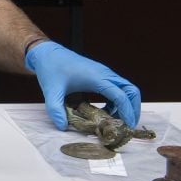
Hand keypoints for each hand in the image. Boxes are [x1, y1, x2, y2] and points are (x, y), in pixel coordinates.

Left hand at [25, 41, 140, 129]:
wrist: (47, 53)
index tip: (126, 127)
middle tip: (128, 126)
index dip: (126, 112)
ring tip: (117, 122)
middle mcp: (105, 74)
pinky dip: (118, 100)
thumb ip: (56, 109)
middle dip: (133, 109)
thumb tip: (63, 127)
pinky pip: (117, 88)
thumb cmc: (51, 68)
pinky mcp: (101, 75)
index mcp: (97, 77)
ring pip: (126, 89)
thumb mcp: (51, 90)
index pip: (121, 95)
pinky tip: (106, 111)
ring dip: (127, 105)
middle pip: (131, 91)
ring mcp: (104, 73)